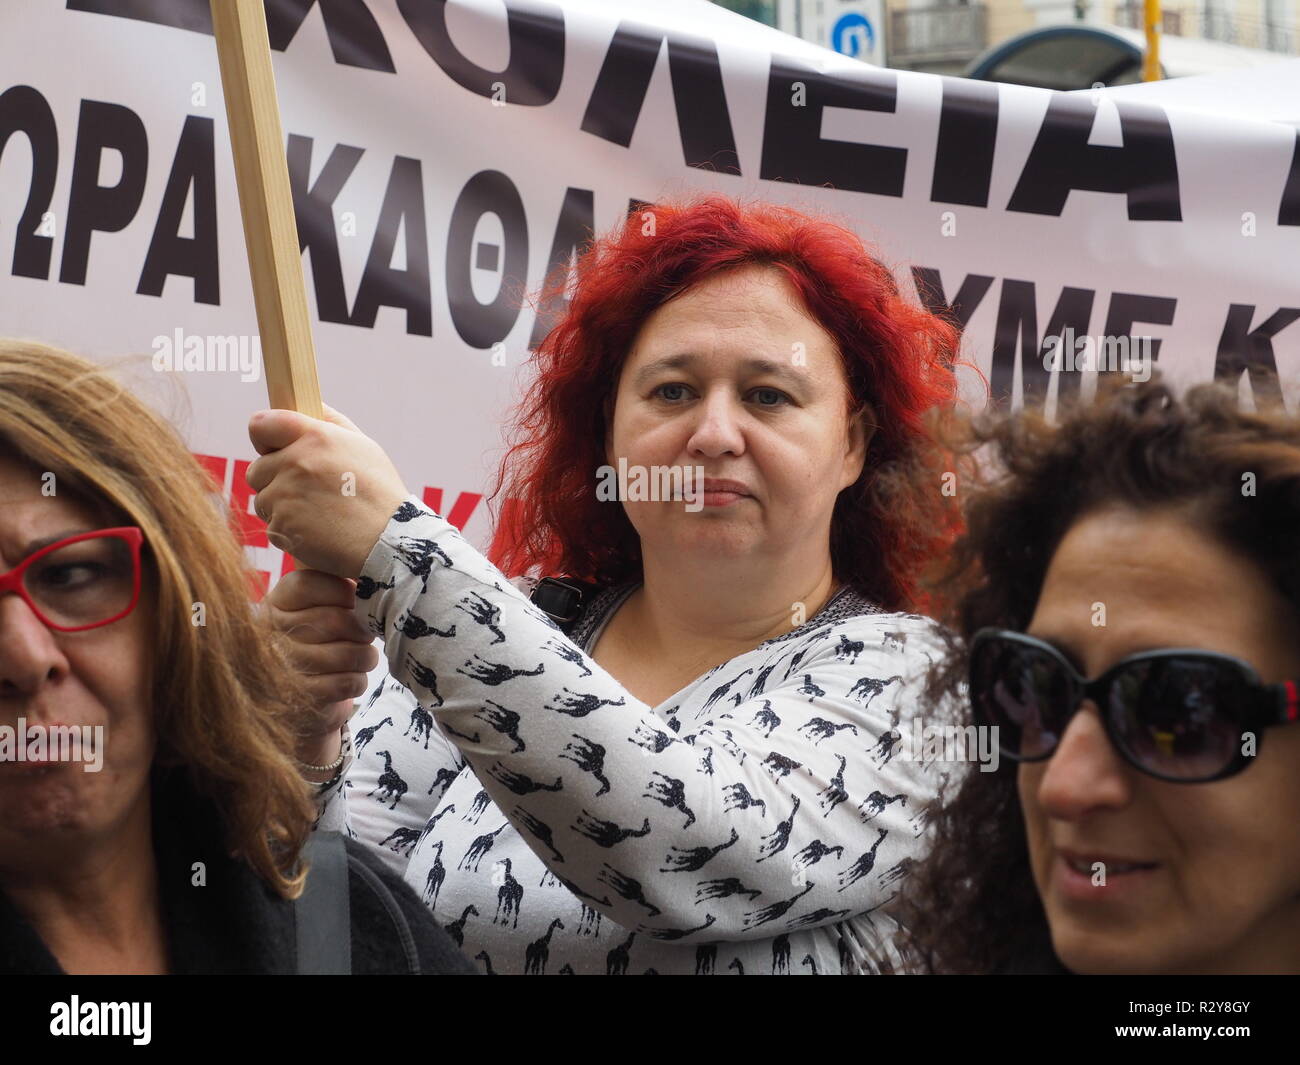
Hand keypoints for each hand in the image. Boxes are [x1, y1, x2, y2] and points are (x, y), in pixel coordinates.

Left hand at [246, 403, 407, 577]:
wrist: (389, 541)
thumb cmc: (379, 492)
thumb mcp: (362, 446)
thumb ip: (330, 422)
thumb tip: (306, 405)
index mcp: (314, 437)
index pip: (260, 425)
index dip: (263, 438)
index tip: (273, 449)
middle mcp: (295, 462)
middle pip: (257, 470)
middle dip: (275, 481)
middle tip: (309, 493)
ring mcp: (285, 496)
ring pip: (263, 501)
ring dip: (282, 508)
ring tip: (318, 514)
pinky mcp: (282, 526)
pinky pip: (273, 527)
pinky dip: (290, 532)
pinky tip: (317, 532)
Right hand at [265, 569, 379, 759]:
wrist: (299, 697)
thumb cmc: (318, 641)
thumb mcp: (320, 607)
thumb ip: (339, 589)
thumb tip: (372, 577)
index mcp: (276, 601)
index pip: (310, 584)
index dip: (345, 592)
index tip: (358, 601)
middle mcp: (270, 631)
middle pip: (334, 620)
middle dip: (363, 629)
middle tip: (366, 634)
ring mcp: (281, 667)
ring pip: (346, 654)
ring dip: (365, 657)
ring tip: (364, 657)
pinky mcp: (299, 697)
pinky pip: (346, 683)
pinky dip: (358, 681)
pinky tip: (353, 678)